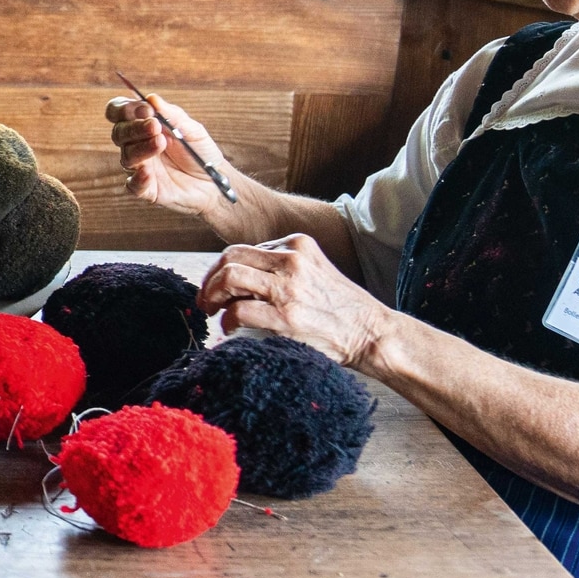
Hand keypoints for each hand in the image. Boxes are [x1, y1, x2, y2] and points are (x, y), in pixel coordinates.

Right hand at [108, 94, 241, 224]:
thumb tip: (152, 98)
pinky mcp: (146, 189)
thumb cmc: (200, 151)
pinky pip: (133, 185)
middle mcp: (136, 144)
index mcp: (142, 125)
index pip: (119, 112)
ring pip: (126, 157)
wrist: (214, 180)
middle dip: (135, 128)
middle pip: (119, 133)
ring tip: (161, 143)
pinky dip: (138, 179)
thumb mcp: (191, 129)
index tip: (146, 109)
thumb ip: (171, 114)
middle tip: (155, 126)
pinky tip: (149, 173)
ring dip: (141, 149)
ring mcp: (139, 167)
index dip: (125, 108)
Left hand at [198, 234, 394, 370]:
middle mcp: (292, 260)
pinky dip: (226, 320)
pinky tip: (228, 329)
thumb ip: (282, 268)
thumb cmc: (340, 309)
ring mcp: (289, 287)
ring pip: (230, 277)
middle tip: (206, 300)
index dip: (223, 268)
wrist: (372, 333)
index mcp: (297, 244)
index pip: (245, 249)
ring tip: (212, 311)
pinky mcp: (286, 316)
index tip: (217, 287)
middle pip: (229, 256)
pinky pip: (239, 310)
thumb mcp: (313, 271)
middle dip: (210, 279)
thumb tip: (238, 279)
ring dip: (212, 295)